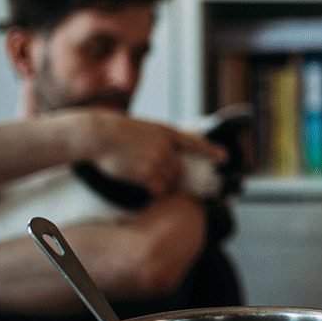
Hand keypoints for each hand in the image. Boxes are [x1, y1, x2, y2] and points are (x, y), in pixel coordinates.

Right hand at [70, 111, 225, 197]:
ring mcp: (157, 158)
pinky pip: (158, 189)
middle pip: (178, 170)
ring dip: (159, 184)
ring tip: (140, 176)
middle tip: (152, 177)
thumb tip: (167, 157)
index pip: (194, 142)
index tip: (223, 157)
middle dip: (169, 177)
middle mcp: (165, 145)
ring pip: (168, 181)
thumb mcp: (142, 129)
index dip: (210, 151)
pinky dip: (153, 191)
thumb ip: (158, 141)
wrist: (98, 135)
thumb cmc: (115, 133)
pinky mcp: (146, 172)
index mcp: (165, 132)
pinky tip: (140, 186)